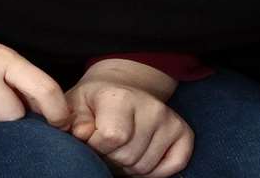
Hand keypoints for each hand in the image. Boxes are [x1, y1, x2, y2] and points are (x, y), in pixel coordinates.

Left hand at [66, 59, 192, 177]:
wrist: (120, 89)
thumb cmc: (94, 103)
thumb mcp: (76, 105)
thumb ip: (75, 120)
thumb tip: (82, 134)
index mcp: (122, 97)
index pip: (112, 137)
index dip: (96, 146)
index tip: (91, 137)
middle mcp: (152, 107)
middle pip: (128, 157)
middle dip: (111, 160)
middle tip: (105, 147)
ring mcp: (170, 120)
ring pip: (145, 167)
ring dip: (128, 167)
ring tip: (120, 150)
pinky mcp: (184, 133)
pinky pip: (173, 167)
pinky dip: (154, 173)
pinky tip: (140, 156)